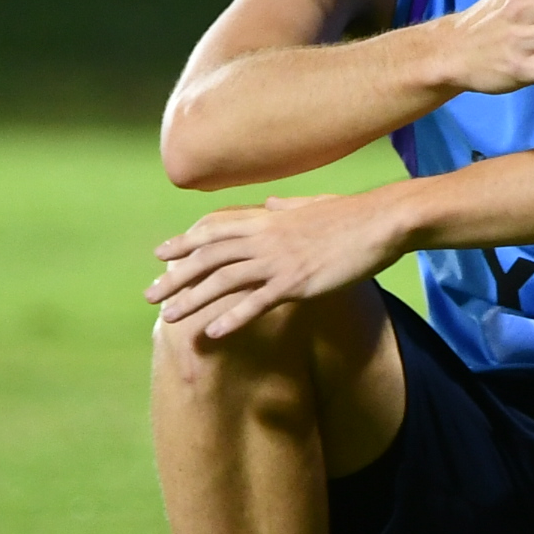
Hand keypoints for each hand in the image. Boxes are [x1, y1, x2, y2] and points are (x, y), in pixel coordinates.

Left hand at [148, 193, 409, 338]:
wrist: (383, 221)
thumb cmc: (355, 213)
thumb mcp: (315, 204)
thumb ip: (288, 206)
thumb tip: (274, 201)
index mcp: (269, 219)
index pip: (214, 230)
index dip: (184, 243)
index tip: (160, 255)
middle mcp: (266, 238)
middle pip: (208, 257)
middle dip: (176, 276)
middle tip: (150, 295)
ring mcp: (279, 261)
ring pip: (223, 281)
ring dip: (192, 300)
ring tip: (169, 318)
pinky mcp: (297, 282)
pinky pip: (257, 303)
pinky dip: (232, 318)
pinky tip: (212, 332)